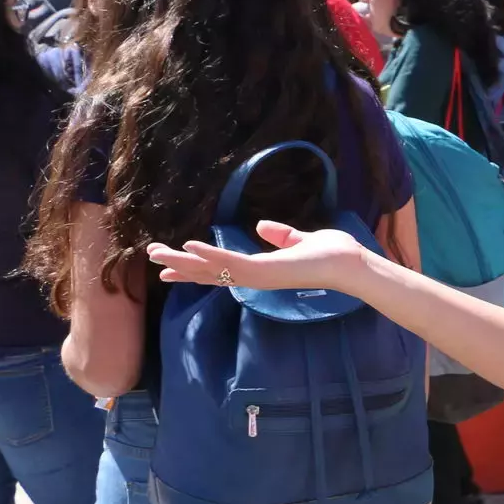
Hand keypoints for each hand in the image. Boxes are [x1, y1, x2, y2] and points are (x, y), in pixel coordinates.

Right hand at [146, 221, 371, 294]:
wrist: (353, 264)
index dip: (195, 266)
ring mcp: (259, 276)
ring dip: (183, 261)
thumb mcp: (303, 240)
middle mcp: (255, 276)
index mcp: (261, 269)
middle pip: (208, 273)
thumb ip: (283, 235)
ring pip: (212, 270)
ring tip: (156, 254)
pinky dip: (210, 254)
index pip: (220, 269)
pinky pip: (231, 263)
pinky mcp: (266, 271)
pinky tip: (189, 246)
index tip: (169, 266)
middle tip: (151, 258)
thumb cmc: (334, 255)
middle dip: (179, 266)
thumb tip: (263, 226)